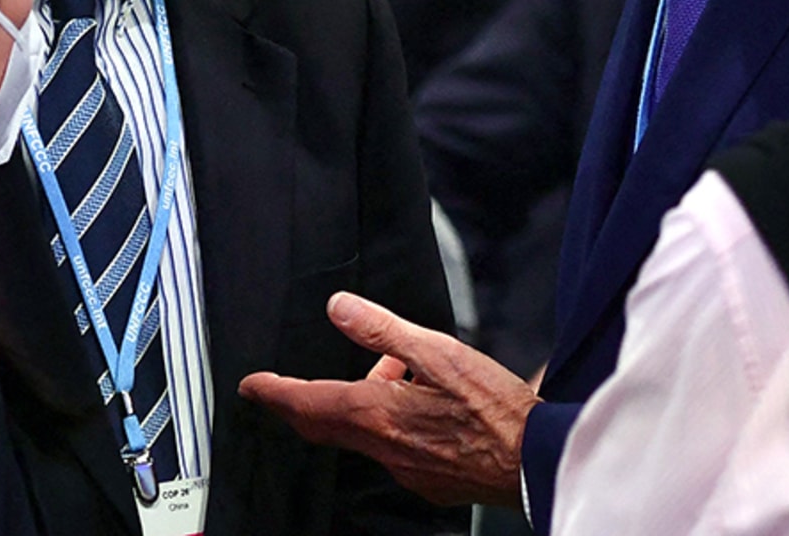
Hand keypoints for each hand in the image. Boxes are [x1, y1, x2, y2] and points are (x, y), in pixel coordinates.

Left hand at [238, 292, 540, 508]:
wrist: (535, 460)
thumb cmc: (496, 411)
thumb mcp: (440, 352)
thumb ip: (384, 329)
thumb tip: (340, 307)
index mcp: (378, 414)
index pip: (307, 403)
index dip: (274, 392)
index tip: (253, 385)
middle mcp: (384, 448)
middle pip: (324, 425)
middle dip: (302, 403)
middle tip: (287, 386)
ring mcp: (405, 469)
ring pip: (361, 434)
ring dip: (359, 403)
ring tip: (391, 372)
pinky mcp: (427, 480)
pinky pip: (391, 448)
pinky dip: (389, 422)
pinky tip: (418, 405)